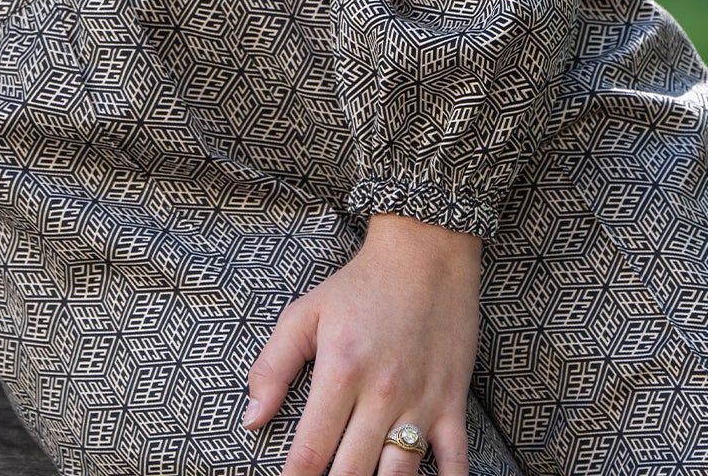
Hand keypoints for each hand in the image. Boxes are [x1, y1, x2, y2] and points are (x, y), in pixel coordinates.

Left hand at [244, 211, 481, 475]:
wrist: (425, 253)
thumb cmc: (359, 284)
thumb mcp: (305, 313)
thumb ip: (272, 366)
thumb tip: (251, 419)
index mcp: (340, 370)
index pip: (311, 449)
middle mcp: (381, 393)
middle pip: (352, 472)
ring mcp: (420, 402)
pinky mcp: (452, 404)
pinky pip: (456, 463)